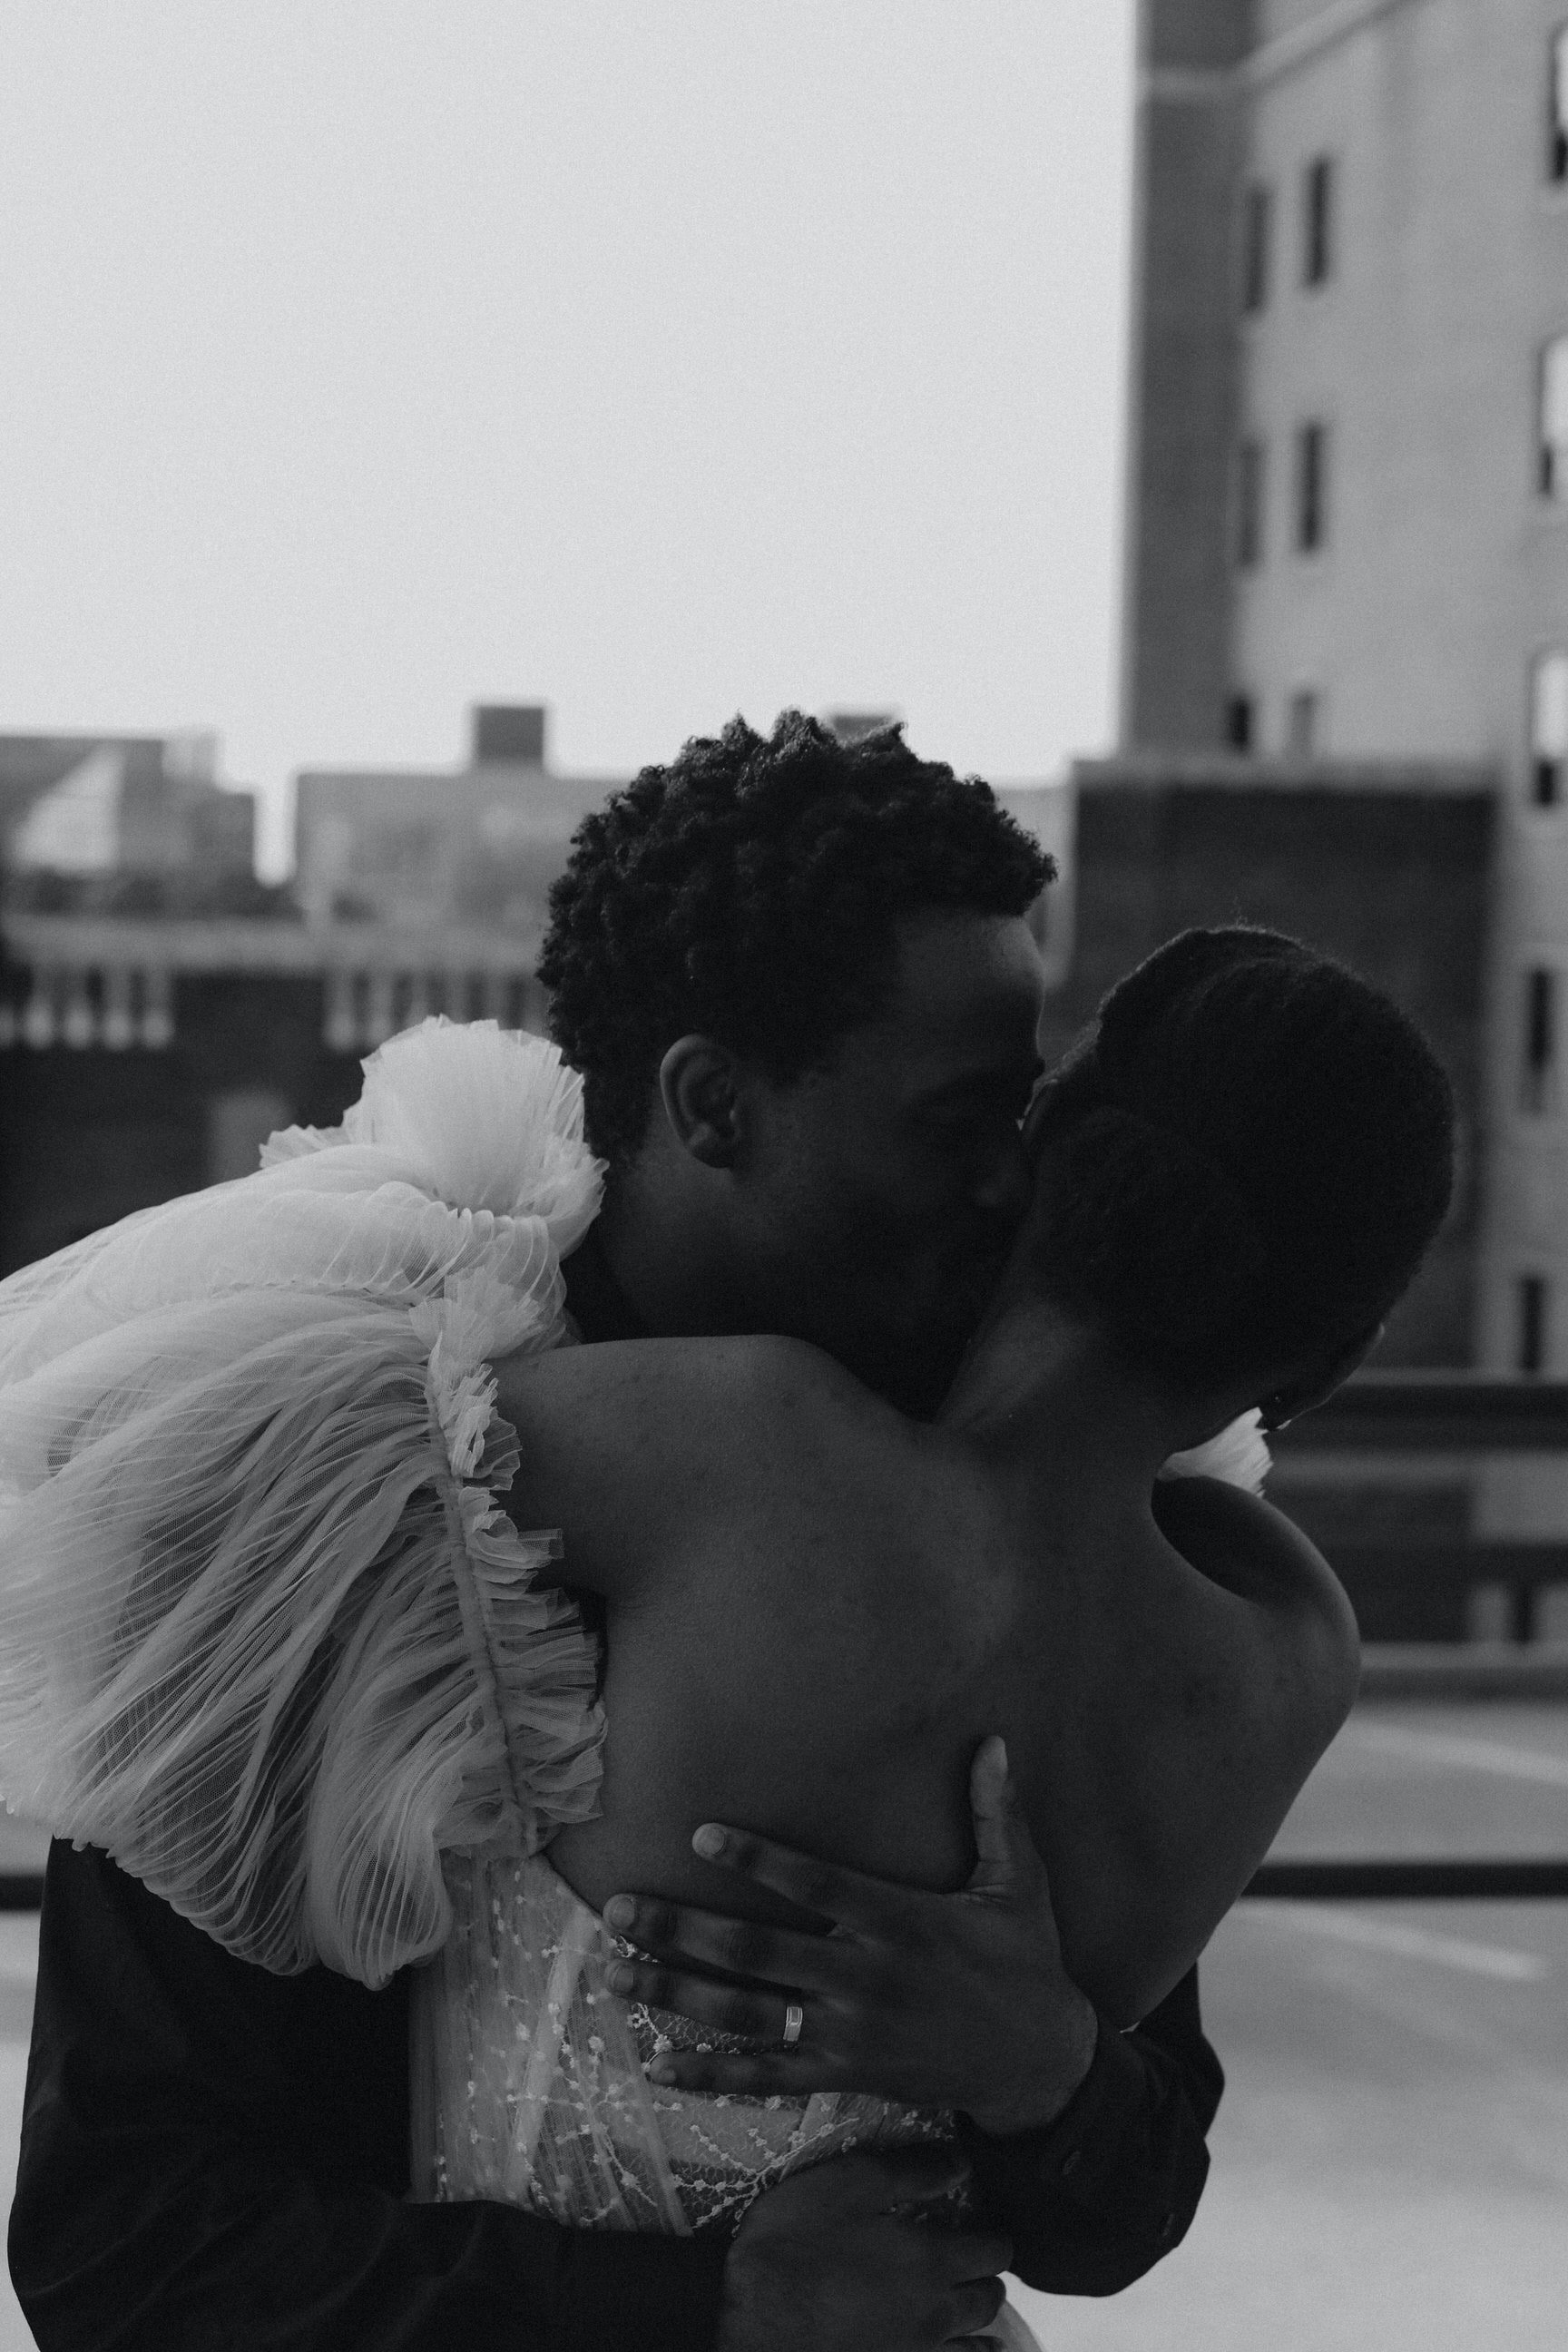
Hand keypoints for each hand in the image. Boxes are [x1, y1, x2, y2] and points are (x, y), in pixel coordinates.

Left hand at [603, 1735, 1099, 2136]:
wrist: (1040, 2065)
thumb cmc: (1025, 1962)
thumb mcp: (1019, 1884)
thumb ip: (997, 1813)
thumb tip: (993, 1740)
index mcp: (901, 1921)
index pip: (818, 1883)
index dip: (760, 1859)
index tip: (702, 1833)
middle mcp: (865, 1978)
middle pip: (758, 1951)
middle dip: (682, 1929)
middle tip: (616, 1907)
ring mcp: (849, 2033)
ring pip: (747, 2012)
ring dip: (676, 1992)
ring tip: (612, 1972)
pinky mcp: (845, 2075)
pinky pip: (768, 2077)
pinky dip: (711, 2074)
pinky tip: (657, 2064)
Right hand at [718, 2146, 1011, 2351]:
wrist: (752, 2329)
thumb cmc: (794, 2247)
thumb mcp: (847, 2185)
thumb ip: (911, 2173)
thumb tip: (962, 2163)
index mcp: (932, 2260)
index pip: (994, 2249)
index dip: (994, 2233)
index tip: (983, 2222)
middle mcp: (937, 2313)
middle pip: (990, 2298)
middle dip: (987, 2275)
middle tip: (970, 2259)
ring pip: (975, 2342)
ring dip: (977, 2320)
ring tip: (964, 2302)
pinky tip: (948, 2349)